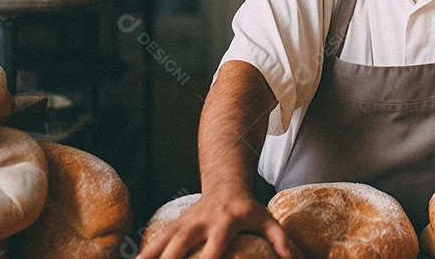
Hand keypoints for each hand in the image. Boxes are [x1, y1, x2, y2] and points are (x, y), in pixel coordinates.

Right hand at [134, 193, 292, 258]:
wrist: (225, 184)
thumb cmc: (247, 208)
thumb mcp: (266, 219)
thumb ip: (278, 238)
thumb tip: (290, 258)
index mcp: (224, 224)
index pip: (213, 248)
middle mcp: (200, 223)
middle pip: (180, 246)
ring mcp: (185, 223)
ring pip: (163, 242)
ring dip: (150, 258)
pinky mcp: (175, 225)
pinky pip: (156, 241)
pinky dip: (144, 253)